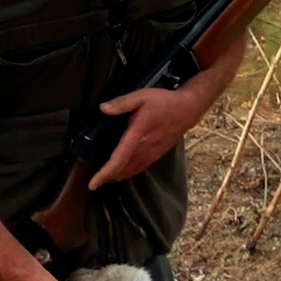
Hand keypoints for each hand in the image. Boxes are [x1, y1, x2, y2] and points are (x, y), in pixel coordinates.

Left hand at [89, 86, 209, 188]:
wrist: (188, 109)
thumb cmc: (164, 102)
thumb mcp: (141, 96)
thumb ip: (121, 103)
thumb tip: (102, 109)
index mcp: (137, 135)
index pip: (118, 160)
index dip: (105, 173)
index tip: (93, 184)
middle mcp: (145, 149)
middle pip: (123, 171)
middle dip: (108, 178)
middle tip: (94, 181)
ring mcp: (152, 153)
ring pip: (132, 171)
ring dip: (118, 177)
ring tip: (105, 178)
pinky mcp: (158, 154)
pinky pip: (140, 168)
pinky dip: (129, 173)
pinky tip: (123, 172)